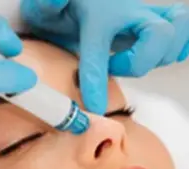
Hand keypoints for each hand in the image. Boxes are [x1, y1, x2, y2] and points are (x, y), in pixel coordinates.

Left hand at [21, 0, 188, 113]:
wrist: (72, 4)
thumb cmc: (58, 10)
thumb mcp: (45, 8)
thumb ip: (48, 5)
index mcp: (100, 14)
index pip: (101, 49)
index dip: (97, 81)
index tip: (93, 107)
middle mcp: (130, 12)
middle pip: (160, 35)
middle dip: (138, 63)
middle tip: (114, 68)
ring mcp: (145, 17)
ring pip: (176, 35)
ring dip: (159, 56)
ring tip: (132, 63)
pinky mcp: (153, 25)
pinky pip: (182, 34)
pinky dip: (176, 48)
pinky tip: (155, 56)